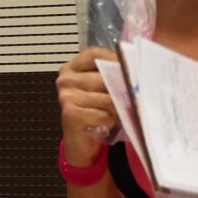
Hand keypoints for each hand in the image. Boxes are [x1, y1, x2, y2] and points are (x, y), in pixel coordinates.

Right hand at [54, 48, 121, 170]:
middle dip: (119, 89)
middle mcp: (66, 80)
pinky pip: (103, 114)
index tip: (127, 66)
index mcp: (71, 68)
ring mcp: (66, 97)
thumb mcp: (100, 89)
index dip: (113, 59)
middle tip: (124, 98)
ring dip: (115, 108)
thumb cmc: (94, 112)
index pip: (95, 54)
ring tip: (111, 113)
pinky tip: (104, 124)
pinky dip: (109, 121)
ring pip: (106, 97)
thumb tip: (132, 68)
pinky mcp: (71, 114)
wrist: (81, 143)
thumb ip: (109, 75)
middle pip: (104, 77)